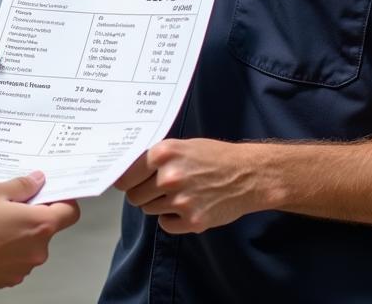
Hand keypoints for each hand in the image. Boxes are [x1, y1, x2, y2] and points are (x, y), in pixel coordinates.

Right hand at [0, 172, 79, 296]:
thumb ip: (21, 185)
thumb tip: (35, 181)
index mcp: (40, 225)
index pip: (69, 212)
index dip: (64, 200)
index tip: (53, 192)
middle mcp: (37, 250)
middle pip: (47, 227)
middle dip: (32, 214)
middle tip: (12, 202)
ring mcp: (23, 267)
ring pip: (29, 243)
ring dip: (18, 232)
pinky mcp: (7, 278)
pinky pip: (14, 258)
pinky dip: (6, 248)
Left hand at [115, 138, 268, 234]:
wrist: (247, 174)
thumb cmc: (213, 157)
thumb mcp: (181, 146)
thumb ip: (155, 158)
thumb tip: (126, 172)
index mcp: (164, 153)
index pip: (125, 175)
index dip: (125, 180)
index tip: (126, 182)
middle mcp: (169, 177)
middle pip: (134, 196)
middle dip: (142, 193)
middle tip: (158, 187)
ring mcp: (181, 201)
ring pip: (149, 210)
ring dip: (158, 204)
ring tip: (179, 193)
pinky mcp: (192, 221)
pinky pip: (165, 224)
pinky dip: (172, 219)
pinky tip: (186, 206)